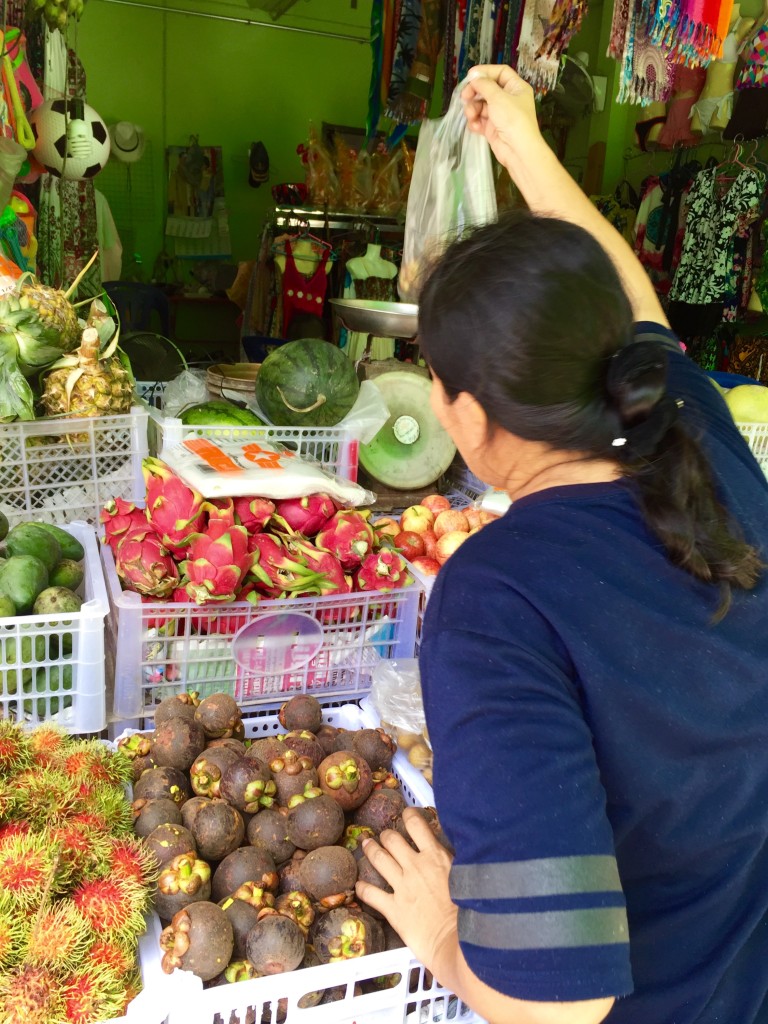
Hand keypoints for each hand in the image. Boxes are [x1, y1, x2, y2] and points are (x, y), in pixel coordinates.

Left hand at [356, 807, 457, 971]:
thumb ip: (452, 861)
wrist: (458, 942)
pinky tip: (358, 885)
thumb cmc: (469, 911)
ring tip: (366, 844)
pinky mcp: (393, 908)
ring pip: (379, 859)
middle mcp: (415, 866)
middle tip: (384, 836)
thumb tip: (450, 851)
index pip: (416, 825)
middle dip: (386, 835)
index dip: (408, 815)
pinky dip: (362, 888)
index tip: (406, 814)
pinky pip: (371, 894)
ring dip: (371, 850)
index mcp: (435, 856)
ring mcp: (402, 886)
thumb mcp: (465, 876)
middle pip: (392, 840)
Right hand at [461, 65, 540, 168]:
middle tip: (464, 97)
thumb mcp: (498, 97)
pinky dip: (476, 122)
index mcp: (516, 88)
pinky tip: (476, 127)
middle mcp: (508, 99)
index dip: (485, 72)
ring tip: (471, 116)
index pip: (500, 72)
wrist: (518, 150)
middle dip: (475, 93)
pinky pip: (480, 120)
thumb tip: (474, 76)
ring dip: (473, 109)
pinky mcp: (493, 128)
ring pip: (481, 105)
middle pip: (487, 89)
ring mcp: (500, 114)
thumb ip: (484, 84)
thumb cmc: (513, 119)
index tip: (470, 76)